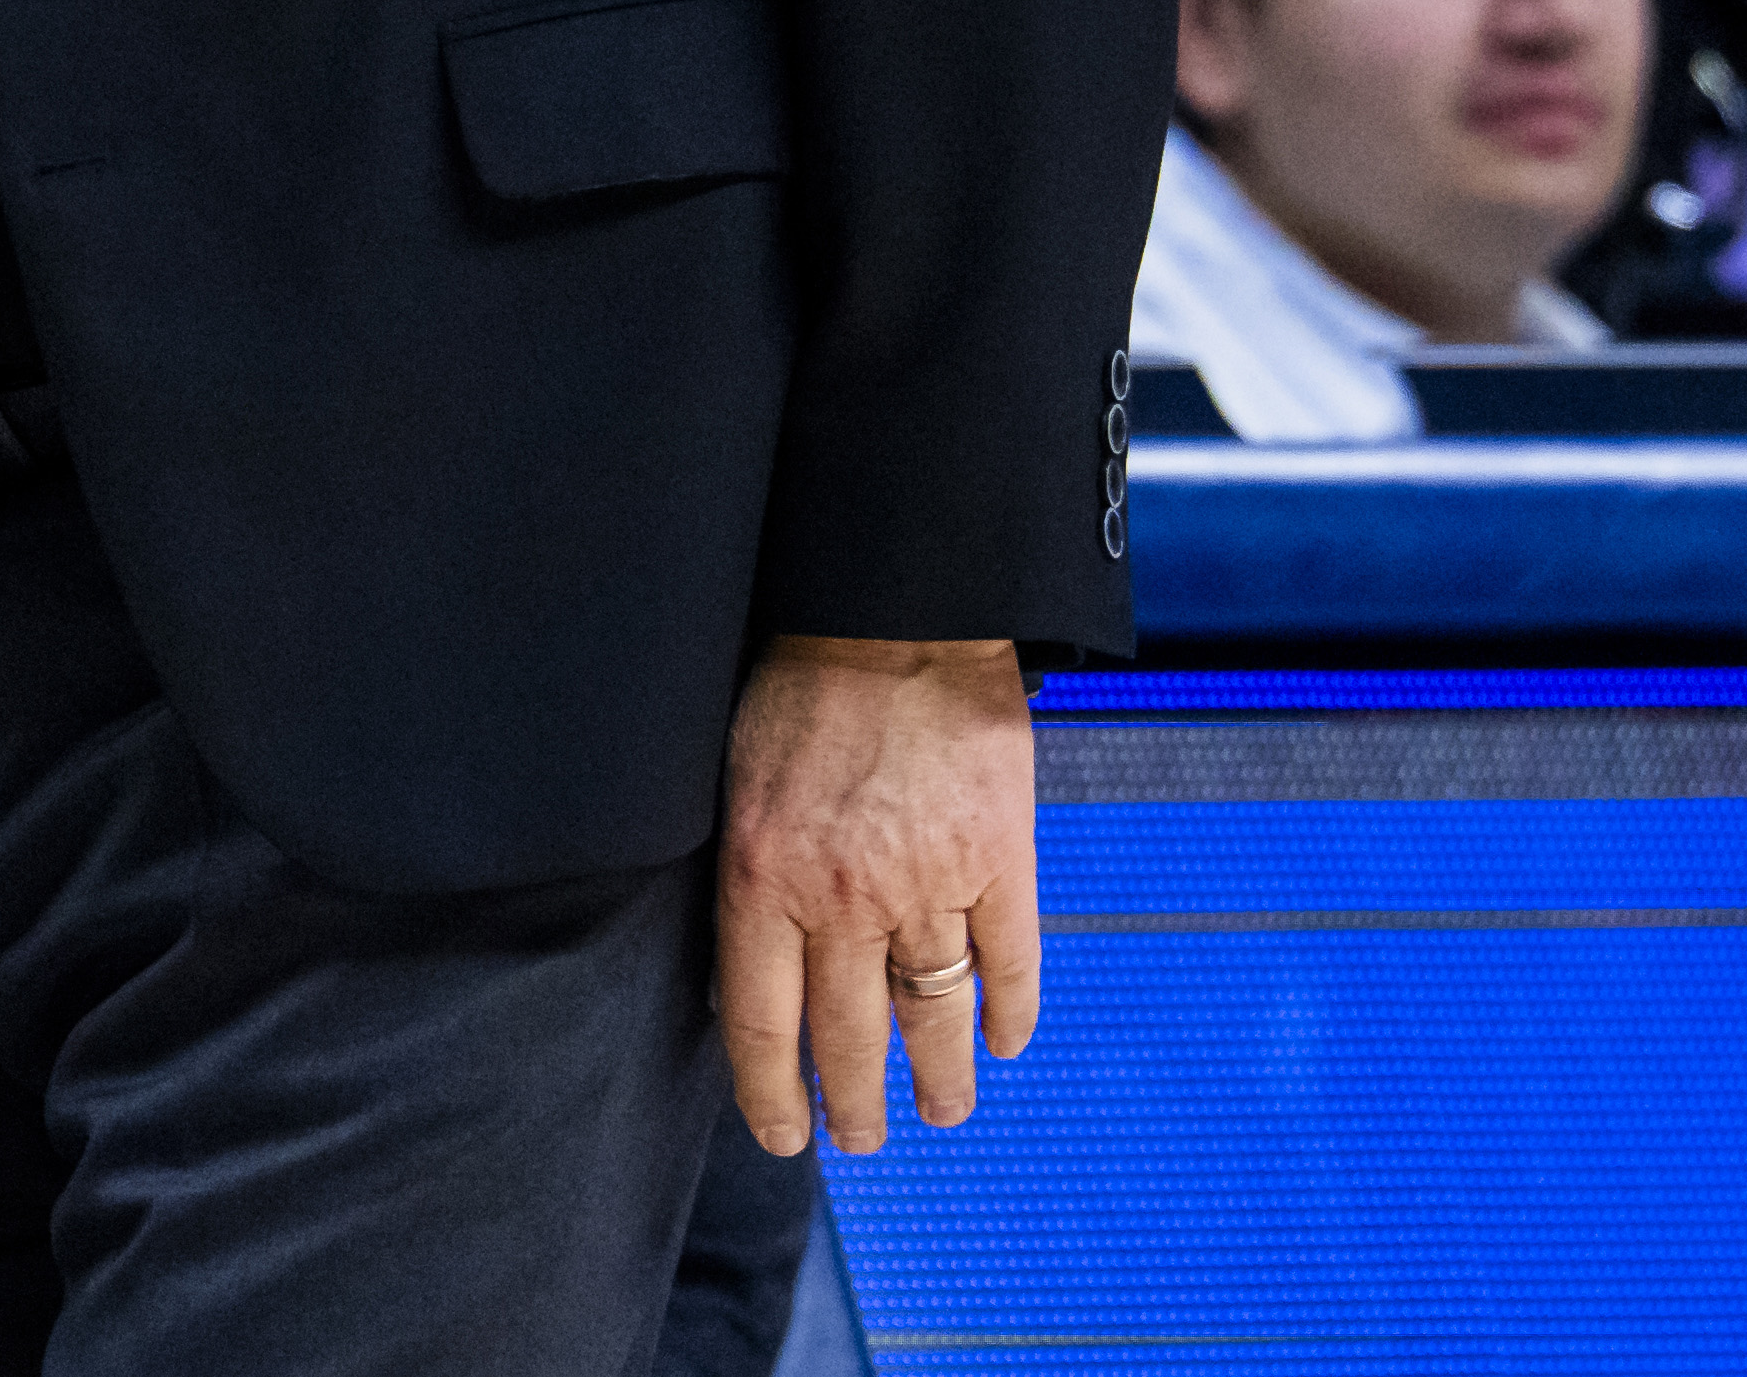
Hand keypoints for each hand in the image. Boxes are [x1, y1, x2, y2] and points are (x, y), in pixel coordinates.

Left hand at [712, 634, 1035, 1160]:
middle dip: (855, 1104)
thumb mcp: (734, 781)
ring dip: (938, 1077)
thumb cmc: (799, 682)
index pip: (764, 1027)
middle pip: (851, 1038)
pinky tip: (1004, 1040)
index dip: (773, 1096)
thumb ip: (747, 878)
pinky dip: (1011, 1010)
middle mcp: (844, 899)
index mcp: (765, 880)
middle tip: (861, 1136)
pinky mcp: (1001, 856)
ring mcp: (930, 882)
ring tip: (939, 1110)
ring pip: (934, 1015)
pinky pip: (1011, 960)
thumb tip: (749, 967)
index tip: (785, 1134)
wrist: (896, 609)